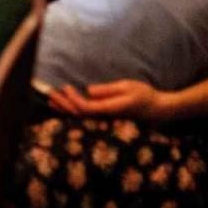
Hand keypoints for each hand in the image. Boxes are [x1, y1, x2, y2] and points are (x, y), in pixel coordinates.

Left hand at [43, 79, 172, 120]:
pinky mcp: (105, 119)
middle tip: (50, 94)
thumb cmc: (144, 95)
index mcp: (111, 109)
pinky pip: (86, 118)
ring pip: (81, 118)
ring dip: (66, 109)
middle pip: (80, 116)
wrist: (157, 109)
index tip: (66, 87)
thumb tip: (89, 91)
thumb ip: (108, 90)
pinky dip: (73, 112)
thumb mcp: (128, 87)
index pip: (86, 108)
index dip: (73, 100)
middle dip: (64, 105)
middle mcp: (106, 118)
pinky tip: (65, 107)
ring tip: (52, 100)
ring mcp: (105, 121)